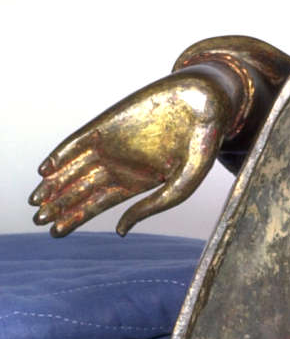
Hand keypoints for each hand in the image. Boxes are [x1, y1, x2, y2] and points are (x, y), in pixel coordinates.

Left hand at [29, 67, 239, 236]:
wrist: (205, 105)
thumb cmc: (201, 147)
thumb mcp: (180, 187)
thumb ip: (150, 208)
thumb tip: (119, 229)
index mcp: (137, 182)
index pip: (99, 203)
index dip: (76, 217)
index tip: (56, 232)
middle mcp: (120, 164)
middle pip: (81, 189)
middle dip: (60, 205)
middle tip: (38, 220)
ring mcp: (112, 144)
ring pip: (75, 167)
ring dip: (54, 184)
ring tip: (36, 200)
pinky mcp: (107, 123)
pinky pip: (77, 142)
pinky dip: (61, 155)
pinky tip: (45, 170)